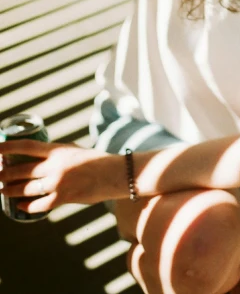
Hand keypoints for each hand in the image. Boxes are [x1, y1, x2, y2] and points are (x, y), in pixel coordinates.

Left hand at [0, 139, 124, 214]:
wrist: (114, 173)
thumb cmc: (95, 160)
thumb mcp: (73, 150)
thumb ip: (55, 154)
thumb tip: (37, 156)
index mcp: (57, 150)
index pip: (26, 147)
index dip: (7, 148)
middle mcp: (55, 166)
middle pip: (21, 170)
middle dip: (4, 174)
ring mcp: (58, 183)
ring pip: (26, 189)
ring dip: (11, 190)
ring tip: (1, 190)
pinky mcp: (64, 198)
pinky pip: (39, 205)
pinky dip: (27, 206)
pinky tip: (19, 206)